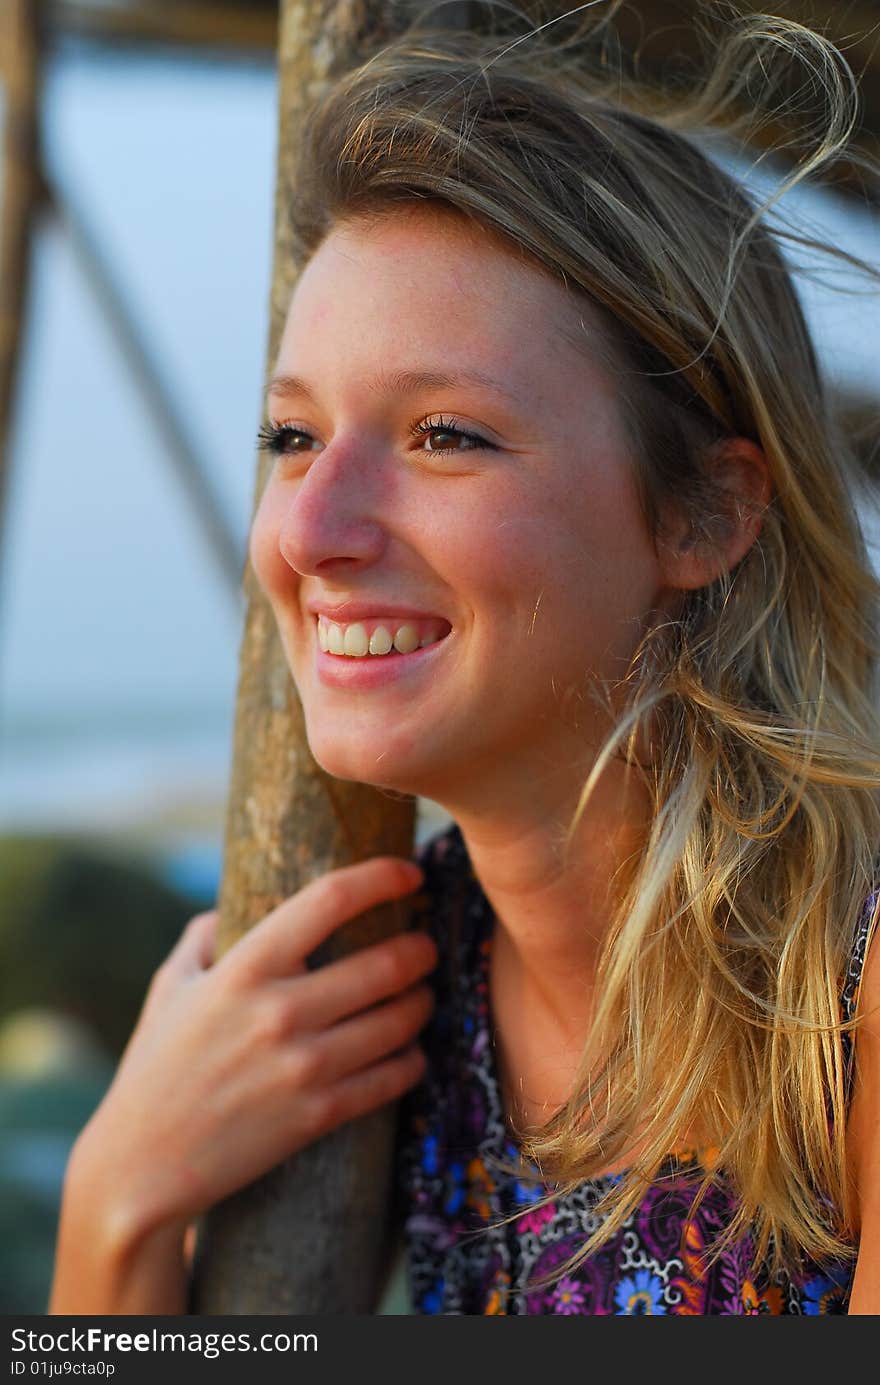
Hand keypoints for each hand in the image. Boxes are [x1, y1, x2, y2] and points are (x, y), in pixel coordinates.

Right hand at [70, 857, 435, 1237]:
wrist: (143, 1166)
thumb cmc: (155, 1067)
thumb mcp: (171, 985)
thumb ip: (206, 933)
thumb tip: (240, 900)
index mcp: (244, 969)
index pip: (330, 900)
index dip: (381, 877)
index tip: (410, 873)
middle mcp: (279, 1012)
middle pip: (386, 962)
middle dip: (420, 949)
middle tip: (425, 946)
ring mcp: (303, 1067)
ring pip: (399, 1020)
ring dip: (422, 1002)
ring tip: (422, 995)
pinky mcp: (319, 1116)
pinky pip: (393, 1077)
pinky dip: (412, 1058)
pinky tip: (410, 1050)